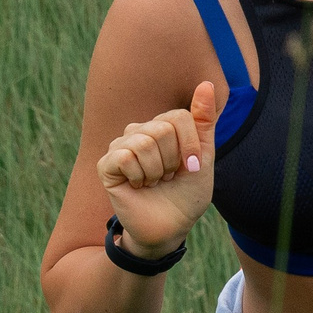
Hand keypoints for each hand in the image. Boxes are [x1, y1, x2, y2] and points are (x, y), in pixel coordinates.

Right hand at [96, 80, 218, 256]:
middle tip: (167, 178)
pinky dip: (139, 176)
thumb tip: (206, 84)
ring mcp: (120, 146)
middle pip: (162, 129)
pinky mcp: (107, 165)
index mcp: (162, 126)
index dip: (190, 146)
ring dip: (156, 171)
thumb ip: (204, 121)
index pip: (179, 116)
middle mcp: (139, 131)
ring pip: (144, 142)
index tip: (190, 168)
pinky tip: (138, 187)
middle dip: (172, 160)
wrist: (171, 228)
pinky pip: (125, 157)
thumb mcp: (203, 156)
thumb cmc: (186, 194)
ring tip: (153, 183)